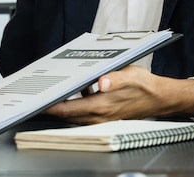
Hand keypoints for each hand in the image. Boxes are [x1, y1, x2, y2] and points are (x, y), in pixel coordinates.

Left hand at [43, 66, 193, 124]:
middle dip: (49, 107)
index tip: (35, 103)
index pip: (67, 110)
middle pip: (66, 115)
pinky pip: (81, 113)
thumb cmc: (145, 85)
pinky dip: (71, 105)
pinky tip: (69, 91)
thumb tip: (101, 82)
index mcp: (101, 106)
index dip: (50, 107)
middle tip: (33, 97)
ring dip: (59, 106)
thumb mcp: (130, 75)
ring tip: (46, 93)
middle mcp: (98, 115)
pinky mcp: (103, 115)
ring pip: (72, 115)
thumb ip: (115, 78)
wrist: (160, 98)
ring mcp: (100, 117)